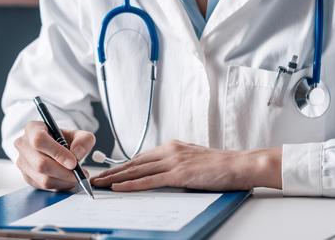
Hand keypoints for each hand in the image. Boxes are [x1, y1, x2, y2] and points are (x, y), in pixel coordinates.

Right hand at [14, 121, 94, 189]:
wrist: (54, 147)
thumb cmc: (63, 139)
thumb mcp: (77, 134)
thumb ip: (83, 140)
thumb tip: (77, 154)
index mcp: (32, 129)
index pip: (39, 140)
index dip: (57, 153)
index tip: (73, 162)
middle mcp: (23, 145)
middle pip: (41, 164)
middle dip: (64, 172)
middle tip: (80, 174)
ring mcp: (22, 162)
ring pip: (43, 179)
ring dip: (64, 181)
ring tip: (76, 177)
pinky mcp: (26, 177)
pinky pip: (43, 187)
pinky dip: (59, 186)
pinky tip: (67, 180)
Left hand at [91, 140, 281, 191]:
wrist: (240, 164)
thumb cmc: (221, 165)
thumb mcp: (193, 159)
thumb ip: (176, 162)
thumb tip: (163, 172)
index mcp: (171, 147)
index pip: (140, 158)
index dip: (121, 166)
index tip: (107, 172)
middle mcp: (168, 151)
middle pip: (133, 163)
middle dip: (111, 172)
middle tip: (95, 178)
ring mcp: (172, 162)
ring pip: (136, 171)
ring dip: (115, 178)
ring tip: (99, 184)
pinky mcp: (178, 174)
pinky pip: (149, 181)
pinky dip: (131, 185)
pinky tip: (118, 188)